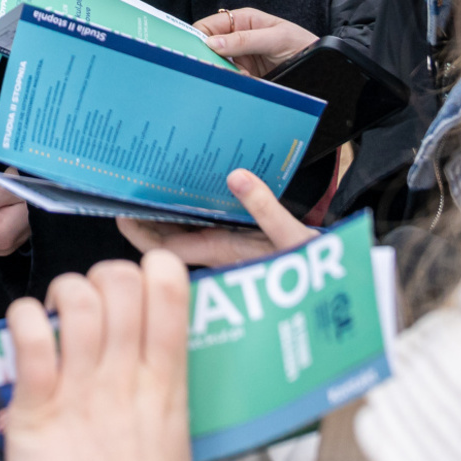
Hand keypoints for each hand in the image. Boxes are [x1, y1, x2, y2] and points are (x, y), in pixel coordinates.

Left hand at [4, 255, 206, 460]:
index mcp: (165, 386)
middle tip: (92, 302)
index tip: (142, 280)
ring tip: (55, 315)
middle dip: (102, 278)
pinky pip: (29, 338)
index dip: (156, 270)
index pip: (170, 294)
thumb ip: (182, 452)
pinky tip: (24, 326)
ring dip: (62, 294)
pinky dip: (22, 319)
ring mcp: (80, 388)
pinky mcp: (34, 407)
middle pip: (120, 283)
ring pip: (75, 299)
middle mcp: (124, 377)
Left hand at [117, 169, 317, 267]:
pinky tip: (192, 190)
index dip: (139, 234)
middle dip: (148, 221)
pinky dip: (196, 210)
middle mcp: (221, 253)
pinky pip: (209, 226)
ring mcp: (232, 249)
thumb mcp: (293, 237)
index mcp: (223, 254)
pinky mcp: (246, 242)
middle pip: (171, 239)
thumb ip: (266, 208)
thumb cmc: (318, 270)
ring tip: (152, 187)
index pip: (168, 248)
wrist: (342, 283)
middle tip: (127, 192)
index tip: (118, 214)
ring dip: (169, 214)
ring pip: (188, 233)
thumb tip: (236, 177)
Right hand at [194, 8, 317, 77]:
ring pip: (217, 64)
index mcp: (241, 20)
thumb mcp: (275, 38)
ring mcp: (239, 57)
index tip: (194, 51)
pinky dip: (230, 82)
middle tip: (209, 68)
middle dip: (207, 57)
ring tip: (234, 76)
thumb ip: (244, 40)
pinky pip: (229, 78)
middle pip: (208, 46)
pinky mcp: (244, 75)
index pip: (210, 25)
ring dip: (220, 72)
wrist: (322, 68)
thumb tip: (211, 43)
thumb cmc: (301, 44)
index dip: (198, 37)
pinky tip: (241, 82)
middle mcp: (236, 38)